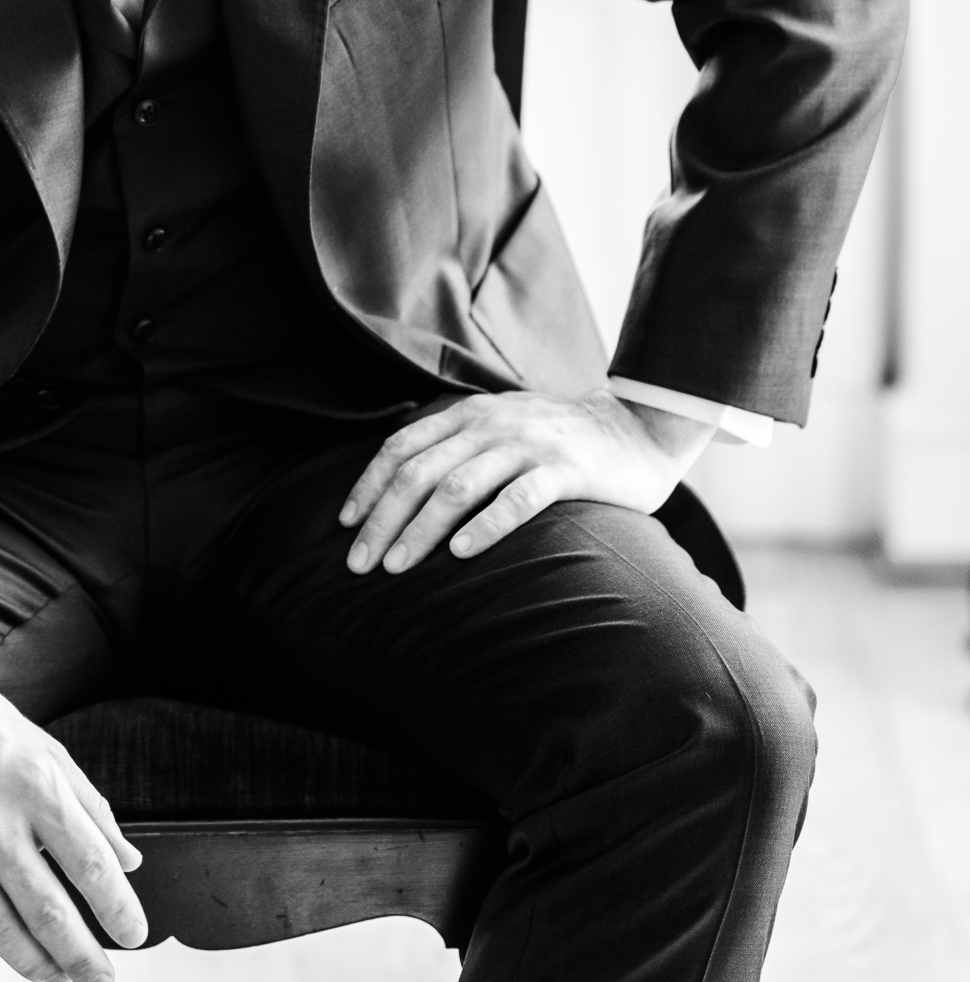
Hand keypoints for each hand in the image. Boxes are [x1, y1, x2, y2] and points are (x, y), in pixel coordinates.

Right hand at [0, 611, 146, 981]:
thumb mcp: (43, 748)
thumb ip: (89, 805)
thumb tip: (128, 861)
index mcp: (36, 786)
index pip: (91, 864)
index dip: (118, 910)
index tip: (134, 937)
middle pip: (49, 911)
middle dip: (84, 958)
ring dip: (35, 966)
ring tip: (57, 979)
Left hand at [339, 386, 714, 573]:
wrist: (637, 428)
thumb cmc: (559, 440)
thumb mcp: (501, 426)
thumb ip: (459, 446)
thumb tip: (402, 488)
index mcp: (469, 414)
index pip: (401, 447)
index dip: (368, 486)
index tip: (345, 525)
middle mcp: (490, 425)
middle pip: (418, 472)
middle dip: (381, 519)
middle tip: (358, 565)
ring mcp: (527, 445)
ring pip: (457, 488)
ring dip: (420, 529)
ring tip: (396, 567)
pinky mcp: (565, 470)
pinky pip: (516, 500)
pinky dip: (484, 526)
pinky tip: (461, 554)